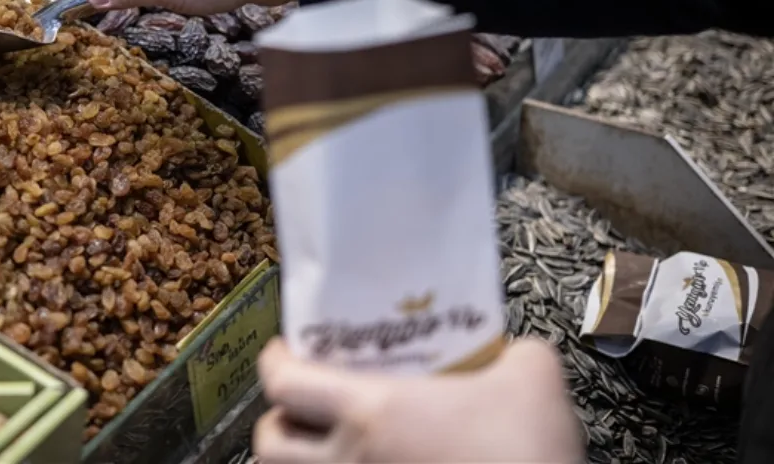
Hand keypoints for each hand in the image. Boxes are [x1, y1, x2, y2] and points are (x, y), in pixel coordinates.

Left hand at [254, 338, 582, 463]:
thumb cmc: (528, 453)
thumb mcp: (533, 378)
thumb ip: (513, 353)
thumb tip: (511, 353)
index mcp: (372, 412)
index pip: (285, 383)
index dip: (275, 361)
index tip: (285, 350)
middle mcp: (349, 461)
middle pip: (269, 446)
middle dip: (276, 423)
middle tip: (300, 407)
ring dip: (295, 462)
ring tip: (323, 448)